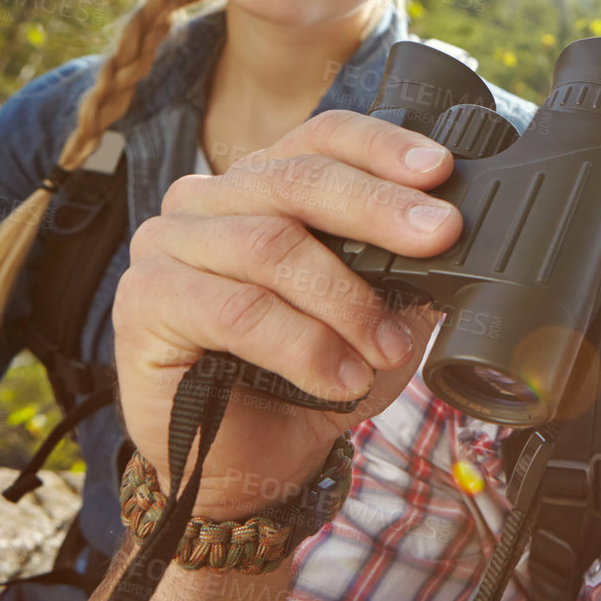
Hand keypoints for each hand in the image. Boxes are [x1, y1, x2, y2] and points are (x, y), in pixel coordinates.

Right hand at [112, 110, 459, 519]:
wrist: (253, 463)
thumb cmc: (313, 376)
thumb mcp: (379, 314)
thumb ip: (407, 270)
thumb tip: (454, 239)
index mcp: (266, 185)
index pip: (322, 136)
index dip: (381, 147)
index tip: (439, 170)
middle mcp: (210, 200)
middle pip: (298, 180)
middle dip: (379, 208)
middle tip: (440, 235)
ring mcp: (169, 245)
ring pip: (270, 246)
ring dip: (345, 302)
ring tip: (387, 348)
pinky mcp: (145, 301)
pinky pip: (236, 310)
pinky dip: (303, 346)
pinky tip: (342, 377)